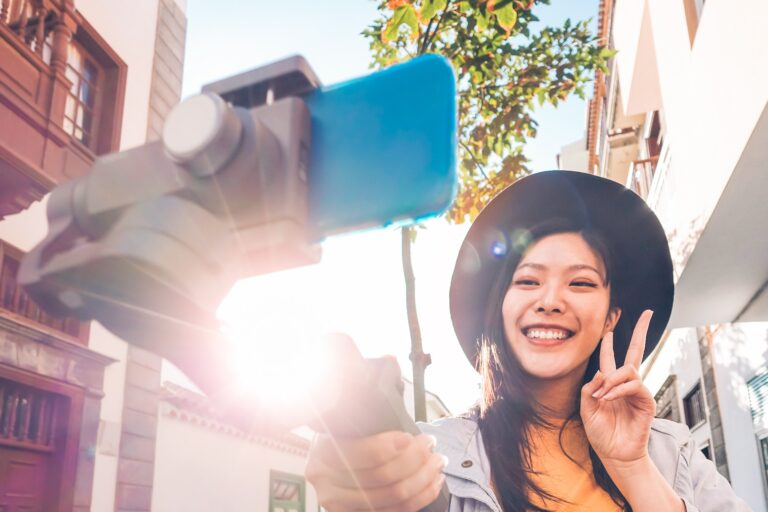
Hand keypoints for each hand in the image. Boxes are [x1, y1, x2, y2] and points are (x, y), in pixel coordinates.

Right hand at [305, 431, 446, 511]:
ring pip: (393, 497)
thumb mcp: (347, 424)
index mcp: (323, 452)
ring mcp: (341, 504)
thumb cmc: (346, 439)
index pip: (361, 454)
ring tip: (437, 461)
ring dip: (423, 479)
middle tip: (430, 444)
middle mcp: (327, 482)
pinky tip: (433, 482)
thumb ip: (365, 419)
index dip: (388, 447)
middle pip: (381, 477)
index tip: (409, 437)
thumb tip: (399, 402)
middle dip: (415, 459)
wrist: (333, 466)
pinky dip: (421, 497)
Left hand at [580, 310, 656, 466]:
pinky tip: (609, 398)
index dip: (610, 343)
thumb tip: (601, 372)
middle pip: (636, 352)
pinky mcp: (646, 401)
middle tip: (648, 313)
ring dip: (612, 380)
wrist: (614, 453)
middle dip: (642, 331)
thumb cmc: (601, 433)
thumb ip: (589, 388)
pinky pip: (634, 385)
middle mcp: (626, 384)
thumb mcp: (586, 408)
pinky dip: (619, 390)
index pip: (611, 357)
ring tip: (603, 397)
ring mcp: (637, 391)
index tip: (609, 329)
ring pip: (629, 370)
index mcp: (610, 383)